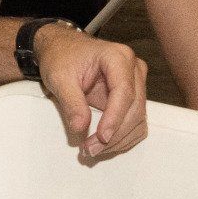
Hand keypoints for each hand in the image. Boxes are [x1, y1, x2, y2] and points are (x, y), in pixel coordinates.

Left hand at [37, 25, 148, 159]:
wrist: (61, 48)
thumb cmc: (60, 57)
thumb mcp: (59, 77)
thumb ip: (71, 102)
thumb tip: (81, 128)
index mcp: (117, 57)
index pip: (123, 92)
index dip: (114, 118)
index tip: (101, 137)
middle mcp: (133, 69)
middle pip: (134, 108)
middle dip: (114, 134)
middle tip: (91, 149)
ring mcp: (136, 83)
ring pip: (138, 119)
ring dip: (119, 139)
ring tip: (93, 150)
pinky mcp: (134, 96)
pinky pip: (135, 121)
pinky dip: (122, 136)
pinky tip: (104, 145)